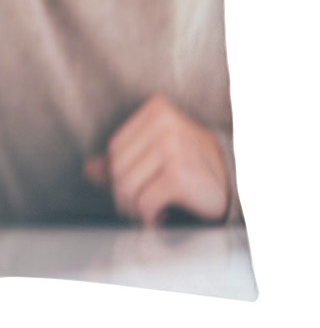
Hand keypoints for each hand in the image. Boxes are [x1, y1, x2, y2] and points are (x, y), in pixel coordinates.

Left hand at [83, 93, 229, 225]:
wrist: (238, 184)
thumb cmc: (194, 168)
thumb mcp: (157, 156)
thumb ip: (122, 160)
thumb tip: (89, 170)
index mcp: (156, 109)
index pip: (115, 148)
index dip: (120, 174)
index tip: (140, 187)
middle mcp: (164, 122)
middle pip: (117, 167)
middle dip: (126, 194)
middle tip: (146, 205)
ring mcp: (172, 145)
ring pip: (126, 187)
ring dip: (136, 208)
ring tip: (154, 210)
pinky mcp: (179, 173)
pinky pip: (144, 203)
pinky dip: (150, 217)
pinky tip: (164, 215)